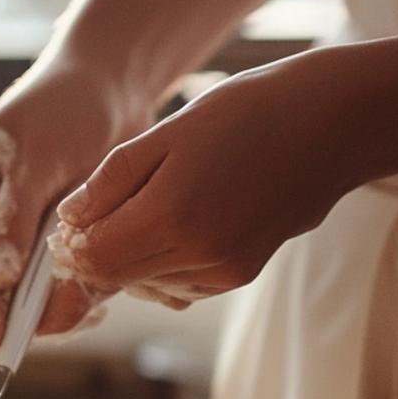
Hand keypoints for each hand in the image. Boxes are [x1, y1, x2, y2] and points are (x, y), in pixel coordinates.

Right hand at [0, 54, 151, 363]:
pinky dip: (71, 297)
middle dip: (3, 321)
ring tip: (80, 319)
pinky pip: (54, 280)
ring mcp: (21, 229)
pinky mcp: (53, 236)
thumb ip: (16, 215)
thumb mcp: (40, 156)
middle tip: (19, 355)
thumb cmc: (69, 106)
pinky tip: (95, 305)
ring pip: (20, 290)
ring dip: (44, 312)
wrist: (111, 80)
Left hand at [54, 51, 363, 307]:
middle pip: (116, 277)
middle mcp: (197, 255)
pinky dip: (164, 262)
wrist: (330, 127)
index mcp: (171, 215)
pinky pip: (179, 283)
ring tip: (154, 205)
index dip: (73, 245)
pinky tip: (181, 222)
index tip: (75, 219)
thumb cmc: (245, 114)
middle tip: (106, 211)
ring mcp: (221, 271)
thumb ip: (109, 183)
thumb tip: (68, 220)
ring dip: (132, 256)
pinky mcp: (238, 276)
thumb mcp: (166, 134)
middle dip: (99, 251)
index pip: (93, 259)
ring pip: (146, 284)